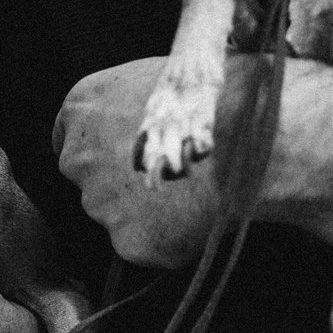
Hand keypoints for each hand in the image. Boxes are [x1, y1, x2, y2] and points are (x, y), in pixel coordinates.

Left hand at [56, 56, 332, 267]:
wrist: (263, 139)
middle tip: (170, 178)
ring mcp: (101, 204)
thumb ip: (133, 115)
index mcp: (82, 106)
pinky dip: (170, 240)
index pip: (70, 138)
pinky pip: (145, 246)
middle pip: (88, 180)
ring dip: (147, 213)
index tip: (125, 156)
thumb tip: (138, 133)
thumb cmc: (225, 100)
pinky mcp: (128, 243)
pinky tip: (201, 217)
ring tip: (196, 194)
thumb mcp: (167, 86)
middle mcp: (78, 157)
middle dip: (119, 183)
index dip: (101, 149)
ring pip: (117, 216)